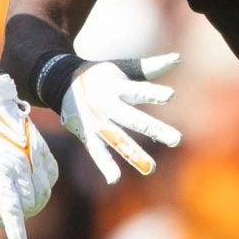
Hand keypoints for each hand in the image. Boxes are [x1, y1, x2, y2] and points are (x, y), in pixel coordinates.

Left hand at [0, 74, 58, 238]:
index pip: (11, 209)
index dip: (16, 232)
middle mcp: (20, 165)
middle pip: (29, 205)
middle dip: (19, 219)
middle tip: (2, 222)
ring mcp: (33, 156)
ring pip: (43, 193)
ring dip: (32, 207)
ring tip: (16, 207)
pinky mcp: (41, 149)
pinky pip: (51, 177)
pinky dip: (45, 189)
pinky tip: (34, 192)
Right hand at [59, 53, 181, 184]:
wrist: (60, 81)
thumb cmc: (99, 75)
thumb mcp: (121, 68)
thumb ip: (149, 67)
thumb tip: (178, 59)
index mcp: (116, 86)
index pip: (138, 91)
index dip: (152, 93)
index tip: (170, 95)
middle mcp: (106, 105)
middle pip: (133, 119)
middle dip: (154, 129)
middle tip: (177, 140)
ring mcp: (96, 122)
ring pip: (117, 139)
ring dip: (133, 154)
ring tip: (151, 169)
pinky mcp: (86, 134)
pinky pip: (96, 151)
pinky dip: (104, 164)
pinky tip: (114, 179)